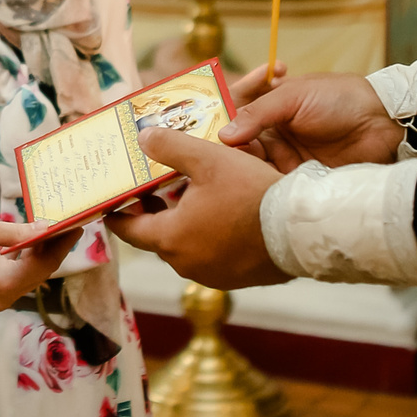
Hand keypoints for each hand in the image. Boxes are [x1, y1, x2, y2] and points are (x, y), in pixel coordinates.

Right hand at [0, 217, 81, 311]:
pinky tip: (24, 247)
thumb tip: (44, 229)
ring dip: (36, 258)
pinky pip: (9, 283)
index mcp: (5, 283)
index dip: (62, 244)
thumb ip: (18, 232)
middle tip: (64, 227)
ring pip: (24, 280)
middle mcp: (2, 299)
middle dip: (52, 250)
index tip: (75, 227)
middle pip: (38, 275)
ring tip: (47, 233)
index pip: (46, 264)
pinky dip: (19, 266)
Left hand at [107, 129, 290, 289]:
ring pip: (186, 245)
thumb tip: (142, 138)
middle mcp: (185, 263)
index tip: (113, 200)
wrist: (302, 230)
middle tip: (154, 186)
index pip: (128, 229)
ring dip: (184, 223)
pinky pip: (211, 255)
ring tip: (192, 194)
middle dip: (154, 211)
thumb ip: (170, 147)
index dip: (118, 212)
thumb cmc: (252, 193)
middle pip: (157, 236)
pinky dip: (208, 236)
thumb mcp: (208, 159)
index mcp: (170, 238)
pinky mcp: (236, 278)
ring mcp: (212, 275)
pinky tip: (223, 214)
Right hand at [217, 70, 404, 171]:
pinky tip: (257, 192)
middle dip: (231, 154)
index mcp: (269, 108)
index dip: (218, 123)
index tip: (203, 131)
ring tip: (239, 177)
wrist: (383, 123)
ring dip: (247, 172)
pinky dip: (266, 189)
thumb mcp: (294, 97)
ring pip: (255, 169)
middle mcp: (274, 134)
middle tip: (224, 161)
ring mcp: (287, 158)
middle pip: (240, 147)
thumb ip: (258, 113)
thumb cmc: (339, 98)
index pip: (234, 115)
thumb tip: (224, 135)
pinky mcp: (301, 179)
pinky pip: (276, 186)